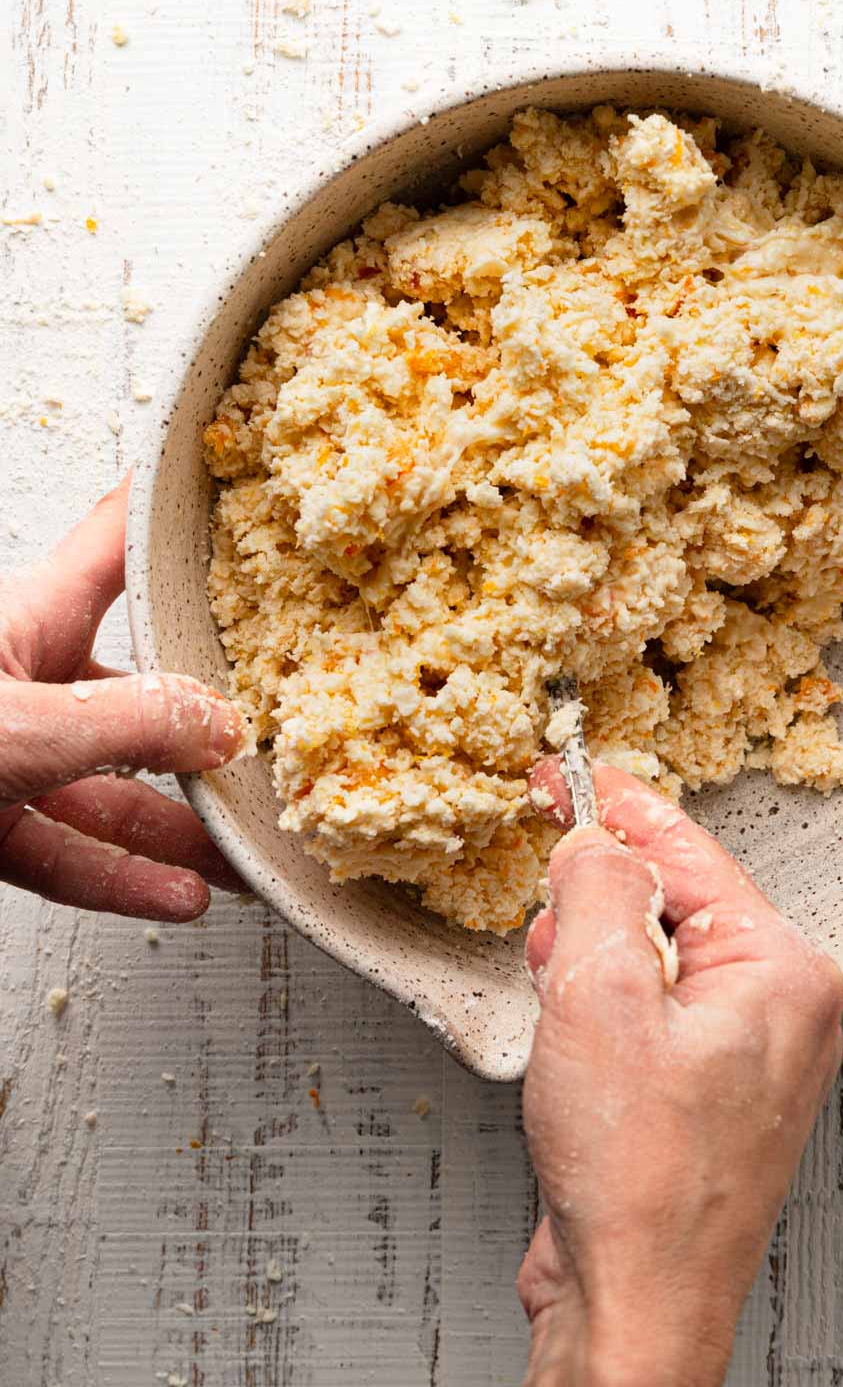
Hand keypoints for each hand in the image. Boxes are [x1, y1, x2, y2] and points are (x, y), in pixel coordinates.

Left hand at [0, 478, 248, 921]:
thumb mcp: (15, 727)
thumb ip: (128, 727)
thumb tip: (222, 724)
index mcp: (23, 618)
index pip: (119, 545)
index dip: (181, 517)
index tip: (246, 493)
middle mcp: (16, 678)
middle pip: (133, 692)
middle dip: (205, 729)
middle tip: (273, 747)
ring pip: (104, 787)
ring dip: (174, 827)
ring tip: (241, 854)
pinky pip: (62, 848)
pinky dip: (118, 876)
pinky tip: (172, 894)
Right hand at [477, 763, 842, 1386]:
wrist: (639, 1315)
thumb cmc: (638, 1180)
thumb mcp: (598, 997)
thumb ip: (596, 888)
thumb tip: (597, 838)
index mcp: (782, 970)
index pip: (689, 850)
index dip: (614, 804)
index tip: (562, 773)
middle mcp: (783, 1009)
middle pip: (673, 902)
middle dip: (595, 909)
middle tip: (546, 937)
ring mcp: (749, 1059)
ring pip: (654, 961)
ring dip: (590, 968)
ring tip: (559, 1016)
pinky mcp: (708, 1099)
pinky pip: (651, 1018)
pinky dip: (600, 1014)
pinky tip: (570, 1049)